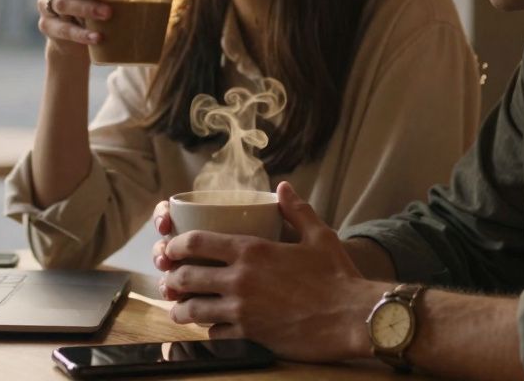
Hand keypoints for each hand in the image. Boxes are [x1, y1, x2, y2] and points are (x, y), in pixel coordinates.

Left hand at [155, 182, 382, 362]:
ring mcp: (242, 310)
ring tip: (179, 308)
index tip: (171, 247)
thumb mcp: (319, 236)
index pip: (197, 242)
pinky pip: (214, 334)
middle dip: (173, 277)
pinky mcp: (249, 336)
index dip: (177, 244)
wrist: (351, 317)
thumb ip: (297, 210)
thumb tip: (283, 187)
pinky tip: (211, 328)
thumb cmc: (338, 275)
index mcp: (252, 250)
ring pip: (193, 310)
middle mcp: (240, 279)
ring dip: (182, 308)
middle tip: (171, 279)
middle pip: (187, 276)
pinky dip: (208, 330)